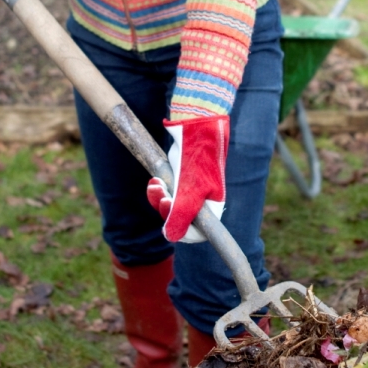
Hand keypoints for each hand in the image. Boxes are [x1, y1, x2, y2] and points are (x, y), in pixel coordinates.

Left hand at [147, 116, 229, 243]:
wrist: (195, 131)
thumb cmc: (198, 162)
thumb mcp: (189, 192)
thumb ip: (179, 216)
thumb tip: (170, 237)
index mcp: (211, 210)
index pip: (196, 234)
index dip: (180, 232)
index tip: (168, 224)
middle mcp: (202, 204)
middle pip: (178, 221)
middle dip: (165, 210)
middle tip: (161, 196)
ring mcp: (191, 193)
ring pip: (170, 206)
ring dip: (158, 197)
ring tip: (156, 184)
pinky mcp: (180, 182)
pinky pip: (166, 193)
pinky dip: (159, 188)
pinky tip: (156, 180)